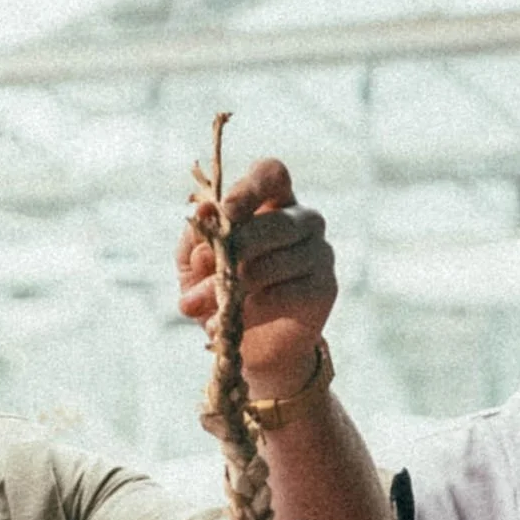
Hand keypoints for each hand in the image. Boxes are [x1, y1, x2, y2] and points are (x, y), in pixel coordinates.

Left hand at [176, 156, 337, 403]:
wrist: (254, 345)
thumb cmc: (223, 291)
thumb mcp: (197, 264)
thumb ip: (197, 238)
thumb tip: (203, 212)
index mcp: (271, 201)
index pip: (271, 174)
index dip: (250, 188)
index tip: (226, 211)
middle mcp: (303, 220)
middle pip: (274, 223)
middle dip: (230, 252)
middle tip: (193, 284)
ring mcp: (320, 252)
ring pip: (275, 262)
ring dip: (231, 287)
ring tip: (198, 308)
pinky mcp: (325, 287)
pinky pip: (287, 293)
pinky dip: (253, 310)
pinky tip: (230, 322)